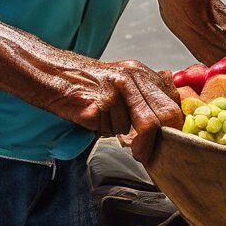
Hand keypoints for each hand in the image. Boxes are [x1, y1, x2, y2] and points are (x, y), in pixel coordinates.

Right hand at [61, 59, 183, 163]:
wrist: (53, 74)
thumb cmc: (88, 84)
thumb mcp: (122, 82)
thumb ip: (146, 96)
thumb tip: (168, 120)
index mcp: (142, 73)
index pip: (172, 104)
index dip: (172, 127)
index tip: (167, 142)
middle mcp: (133, 78)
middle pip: (162, 116)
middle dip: (157, 140)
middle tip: (144, 152)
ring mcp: (116, 90)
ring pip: (134, 127)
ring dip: (123, 133)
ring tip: (108, 123)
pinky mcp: (99, 104)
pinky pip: (110, 129)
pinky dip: (103, 131)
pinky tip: (93, 117)